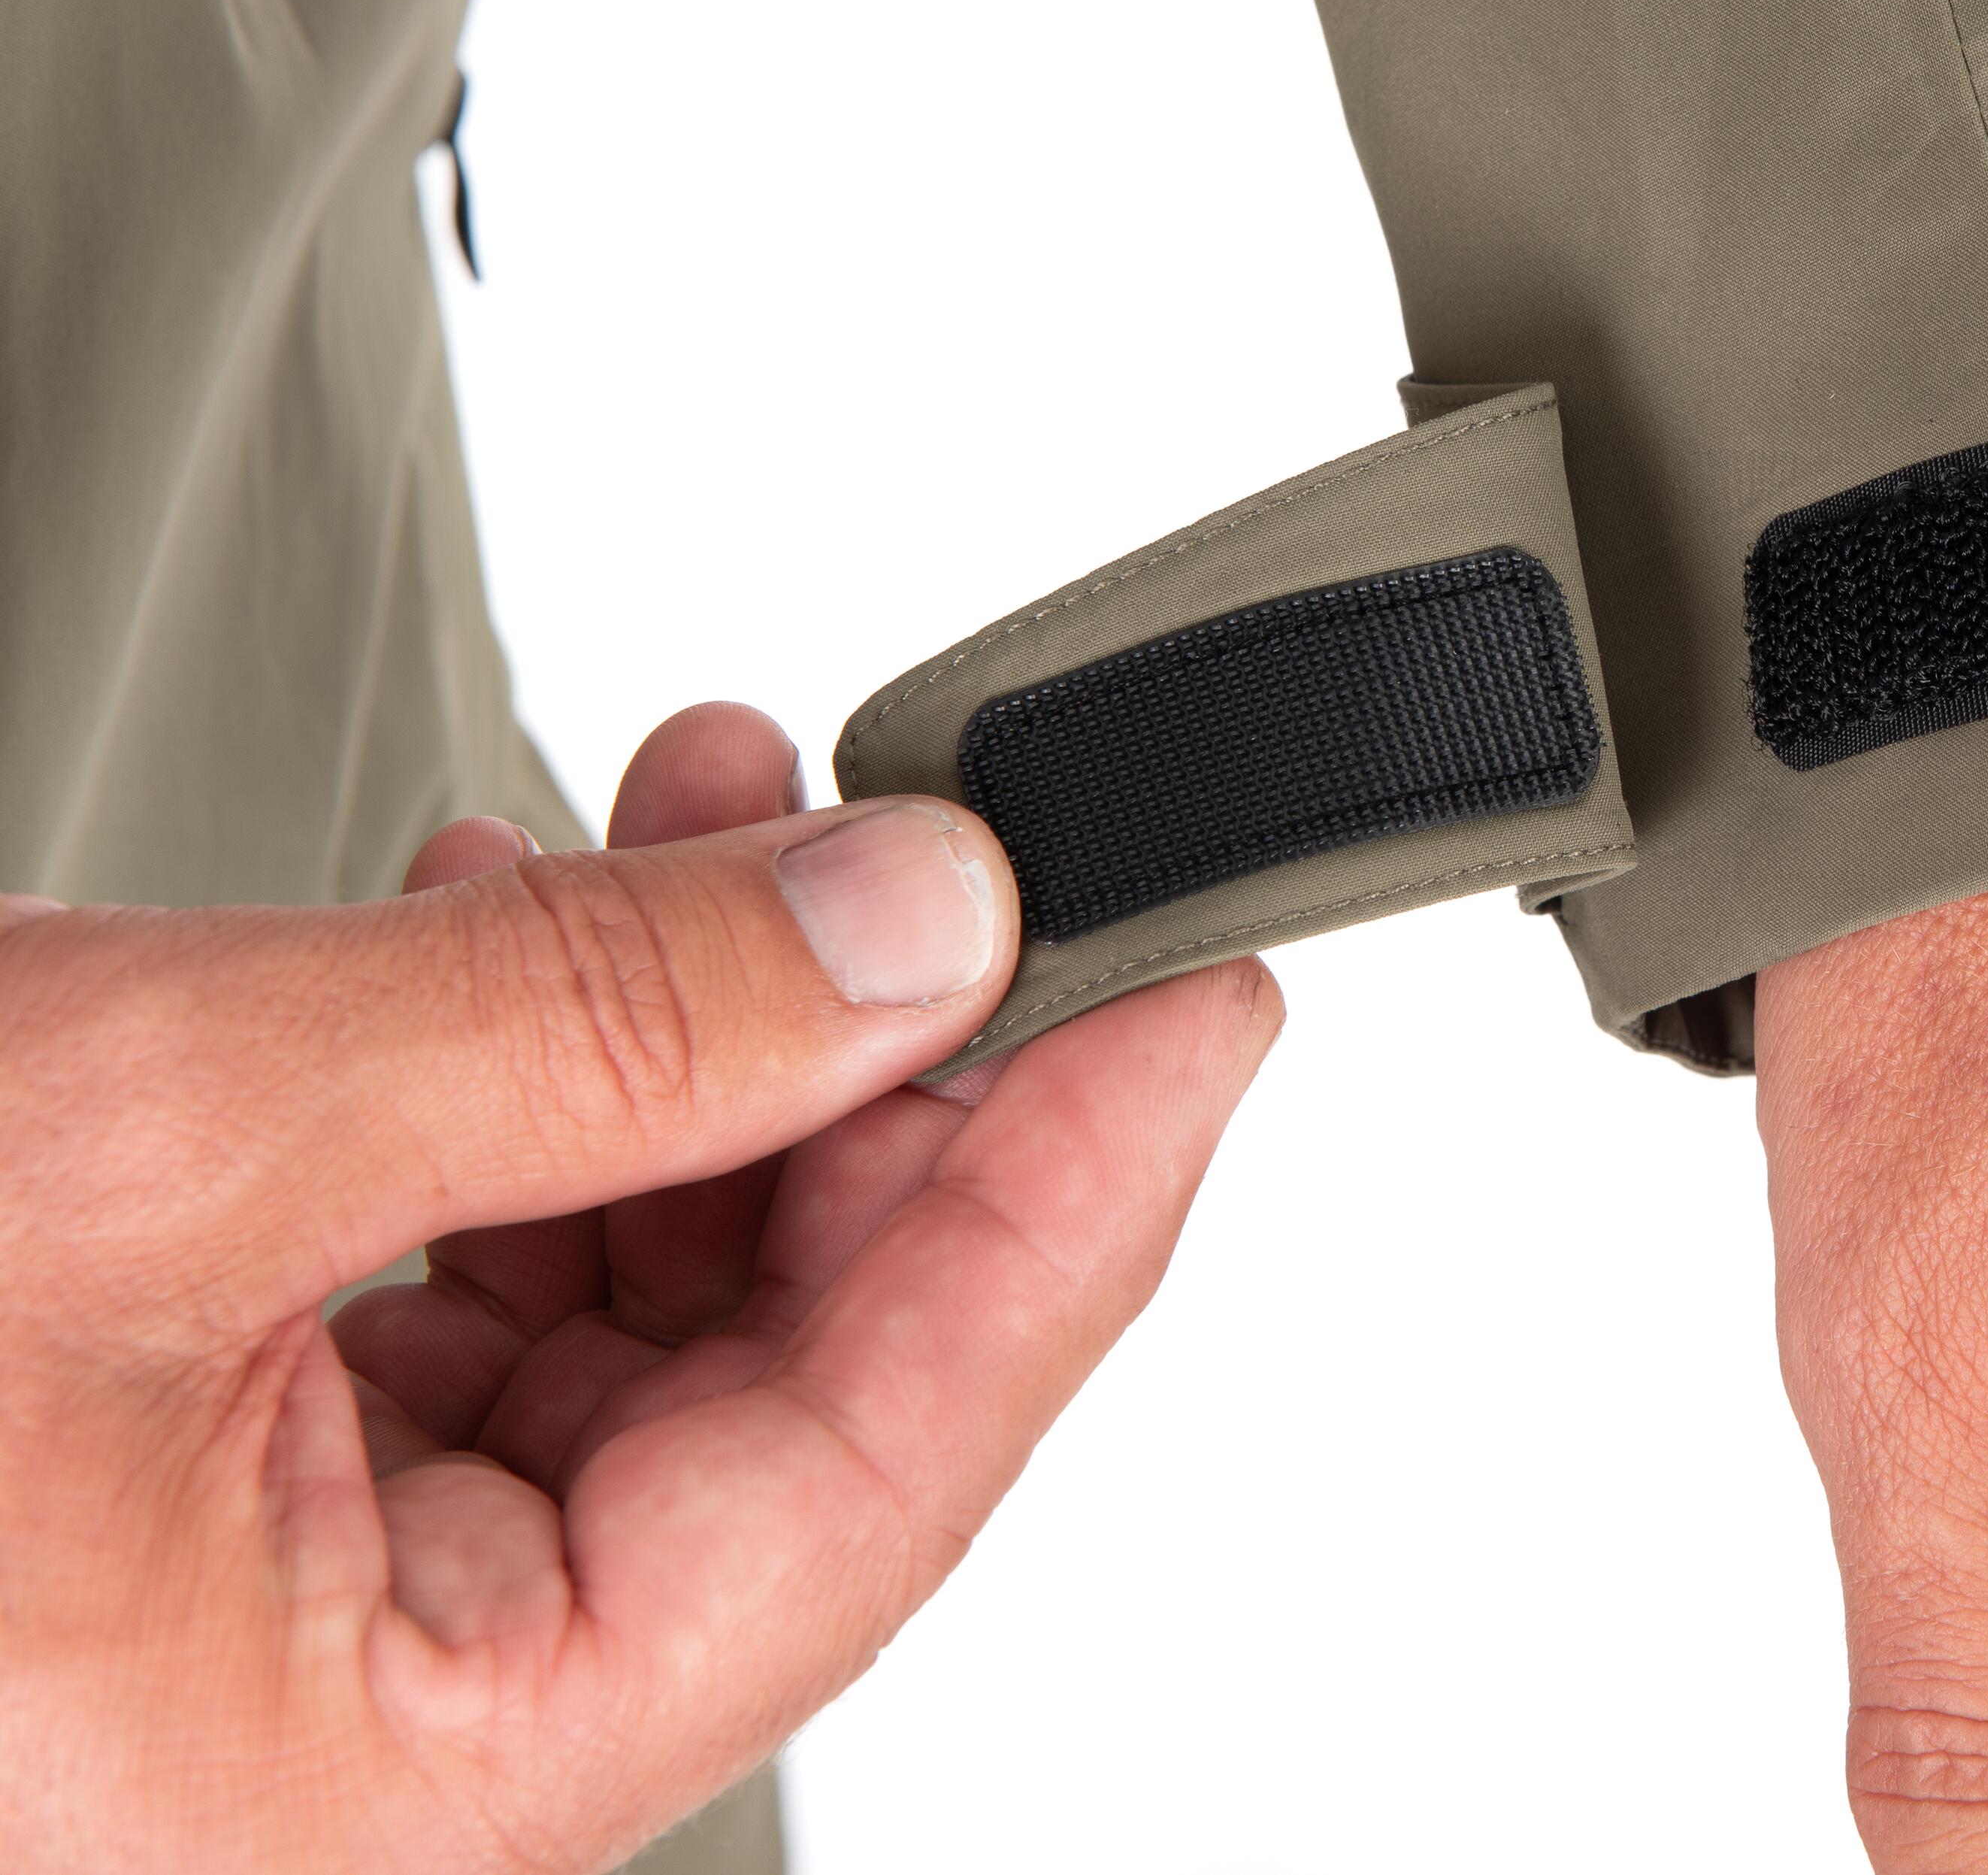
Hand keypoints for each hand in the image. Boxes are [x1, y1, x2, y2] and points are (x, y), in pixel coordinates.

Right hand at [0, 703, 1277, 1872]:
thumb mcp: (179, 1134)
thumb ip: (590, 1036)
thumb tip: (917, 929)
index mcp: (389, 1797)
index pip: (881, 1483)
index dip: (1068, 1210)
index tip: (1197, 997)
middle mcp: (364, 1761)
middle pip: (785, 1400)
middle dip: (862, 1073)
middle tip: (928, 841)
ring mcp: (301, 1648)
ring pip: (644, 1330)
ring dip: (692, 1049)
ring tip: (713, 822)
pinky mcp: (229, 1527)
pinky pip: (489, 1319)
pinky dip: (531, 1110)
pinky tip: (527, 934)